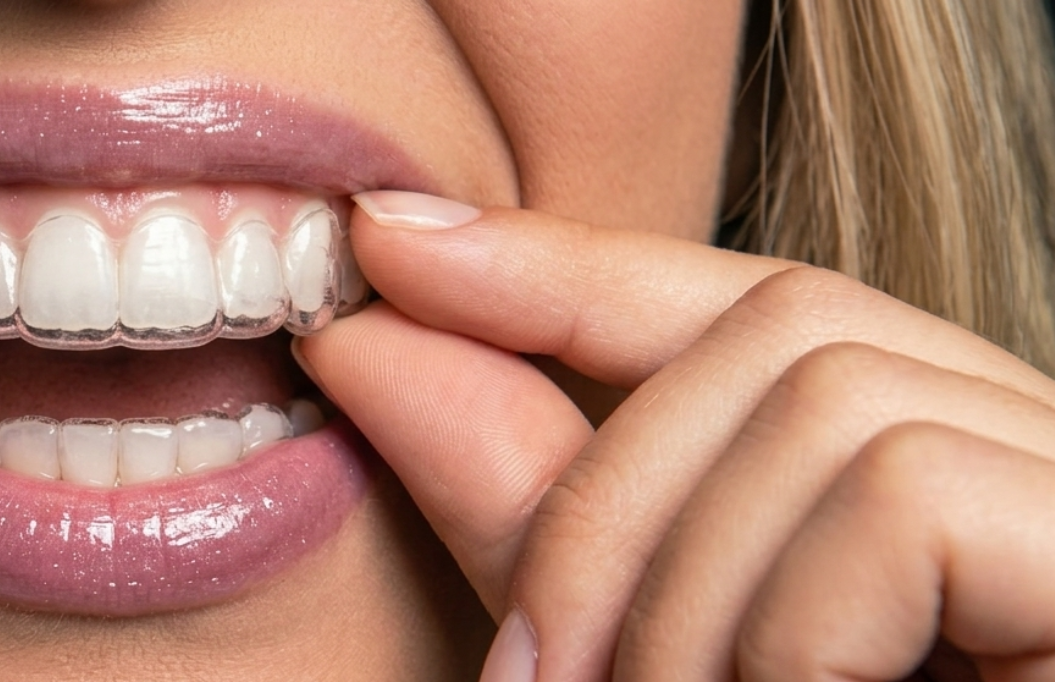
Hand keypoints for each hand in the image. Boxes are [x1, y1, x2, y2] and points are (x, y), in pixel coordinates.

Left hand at [296, 191, 1054, 679]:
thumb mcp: (649, 656)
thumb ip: (543, 514)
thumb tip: (377, 344)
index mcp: (927, 479)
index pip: (746, 304)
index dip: (566, 267)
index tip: (388, 252)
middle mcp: (1031, 466)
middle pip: (784, 327)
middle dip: (603, 495)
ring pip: (827, 402)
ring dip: (682, 590)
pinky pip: (906, 499)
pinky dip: (788, 627)